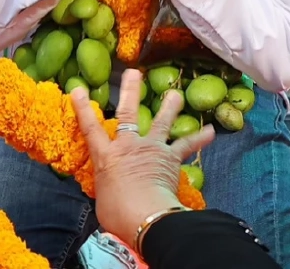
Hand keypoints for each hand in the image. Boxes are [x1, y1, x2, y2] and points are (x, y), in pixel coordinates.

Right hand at [71, 69, 213, 248]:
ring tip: (175, 94)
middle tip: (133, 73)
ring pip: (161, 122)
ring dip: (169, 106)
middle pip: (128, 113)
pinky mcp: (171, 157)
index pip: (90, 128)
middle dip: (130, 91)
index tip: (79, 89)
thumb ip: (109, 184)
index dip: (83, 108)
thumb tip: (114, 186)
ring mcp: (152, 148)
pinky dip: (199, 138)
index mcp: (106, 157)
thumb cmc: (118, 213)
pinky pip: (187, 145)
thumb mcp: (104, 197)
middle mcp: (129, 146)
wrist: (145, 215)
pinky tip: (211, 131)